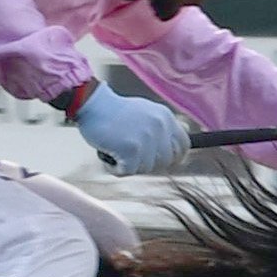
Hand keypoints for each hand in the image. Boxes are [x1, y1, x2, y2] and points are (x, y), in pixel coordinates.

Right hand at [71, 83, 189, 173]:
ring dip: (129, 164)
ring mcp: (146, 138)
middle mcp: (160, 127)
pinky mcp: (131, 149)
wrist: (92, 104)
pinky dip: (115, 168)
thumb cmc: (114, 112)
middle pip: (165, 161)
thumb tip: (173, 150)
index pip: (184, 145)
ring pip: (146, 168)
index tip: (161, 160)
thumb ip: (160, 129)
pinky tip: (108, 156)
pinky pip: (129, 171)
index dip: (174, 157)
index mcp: (165, 117)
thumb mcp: (146, 113)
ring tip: (116, 150)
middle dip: (148, 162)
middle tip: (130, 154)